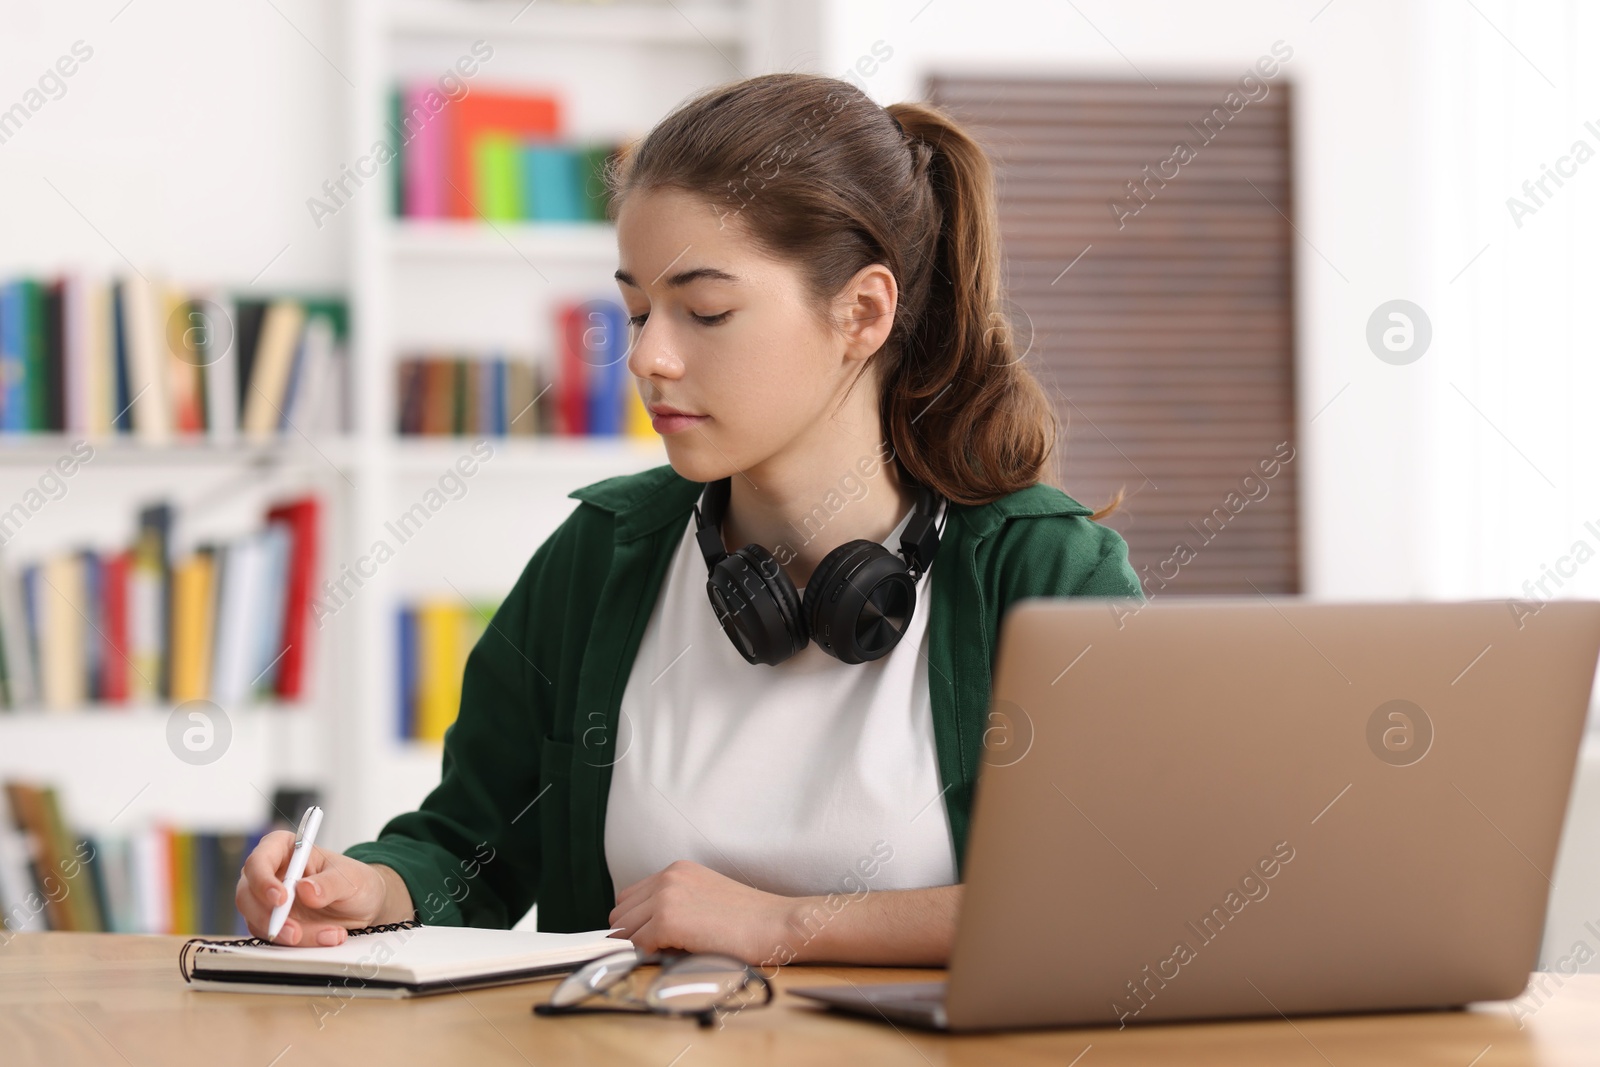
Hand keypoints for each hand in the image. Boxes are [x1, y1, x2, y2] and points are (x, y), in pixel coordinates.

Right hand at [236, 830, 393, 946]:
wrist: (364, 905)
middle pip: (247, 895)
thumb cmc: (355, 882)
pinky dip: (298, 943)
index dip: (263, 880)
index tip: (281, 899)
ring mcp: (267, 901)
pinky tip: (326, 937)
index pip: (259, 860)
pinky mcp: (273, 923)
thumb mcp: (351, 879)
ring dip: (288, 934)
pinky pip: (273, 937)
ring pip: (258, 921)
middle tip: (294, 932)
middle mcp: (271, 873)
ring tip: (327, 935)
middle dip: (269, 917)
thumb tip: (305, 890)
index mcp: (285, 849)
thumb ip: (329, 883)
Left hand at [608, 860, 788, 963]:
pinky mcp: (668, 921)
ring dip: (640, 946)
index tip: (647, 938)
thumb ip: (675, 904)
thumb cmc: (750, 919)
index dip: (636, 921)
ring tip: (669, 953)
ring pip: (623, 930)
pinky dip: (649, 956)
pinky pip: (637, 946)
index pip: (630, 897)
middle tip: (657, 950)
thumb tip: (645, 933)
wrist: (776, 923)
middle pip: (620, 913)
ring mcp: (665, 897)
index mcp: (677, 870)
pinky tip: (675, 957)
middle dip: (632, 934)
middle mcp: (667, 878)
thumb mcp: (706, 897)